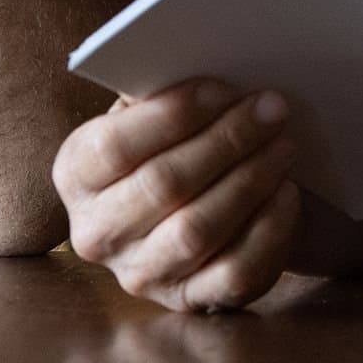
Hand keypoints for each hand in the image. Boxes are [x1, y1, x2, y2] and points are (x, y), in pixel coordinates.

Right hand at [56, 81, 305, 312]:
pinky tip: (287, 193)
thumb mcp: (144, 117)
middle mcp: (96, 234)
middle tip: (273, 108)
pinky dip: (269, 230)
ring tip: (285, 143)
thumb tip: (189, 61)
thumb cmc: (163, 148)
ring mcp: (141, 275)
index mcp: (74, 175)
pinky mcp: (188, 301)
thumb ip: (154, 93)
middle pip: (164, 184)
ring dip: (251, 179)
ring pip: (199, 229)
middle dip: (227, 140)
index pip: (115, 146)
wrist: (181, 213)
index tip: (225, 87)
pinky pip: (235, 272)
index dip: (174, 114)